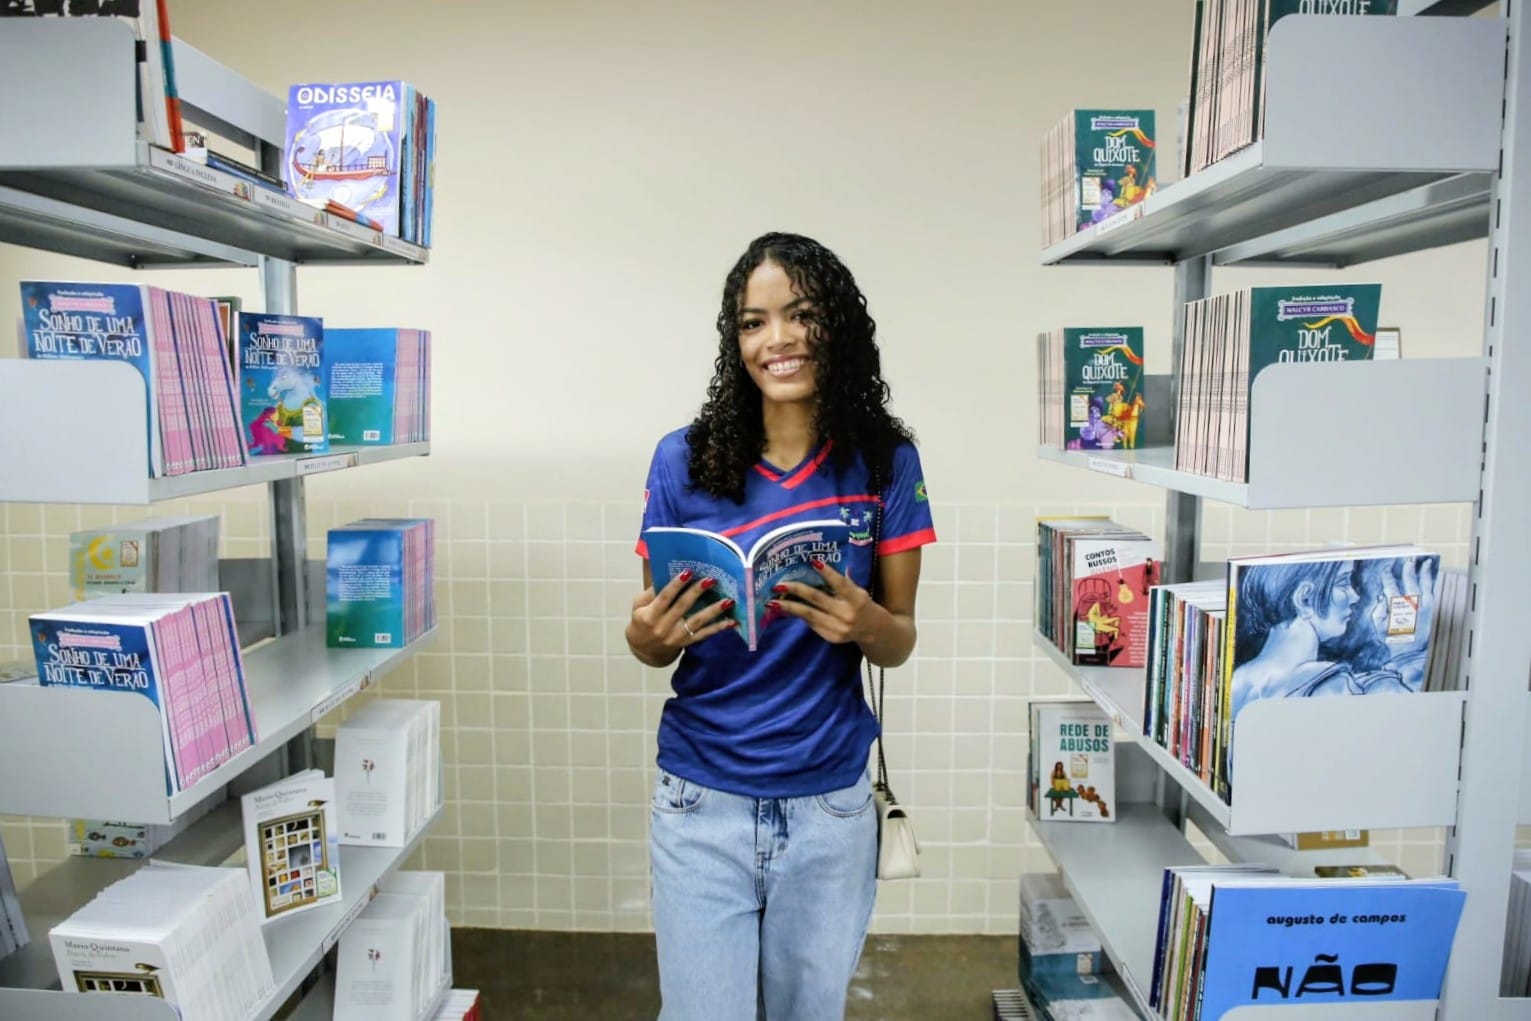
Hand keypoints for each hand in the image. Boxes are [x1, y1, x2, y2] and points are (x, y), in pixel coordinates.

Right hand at [627, 569, 736, 660]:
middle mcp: (663, 627)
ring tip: (728, 600)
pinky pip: (704, 635)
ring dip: (713, 611)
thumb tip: (666, 573)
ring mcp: (676, 637)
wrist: (643, 649)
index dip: (675, 585)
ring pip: (697, 622)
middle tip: (711, 579)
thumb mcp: (638, 605)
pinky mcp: (686, 642)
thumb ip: (651, 591)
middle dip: (697, 592)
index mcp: (649, 615)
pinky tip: (732, 621)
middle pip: (682, 607)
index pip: (664, 598)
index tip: (688, 572)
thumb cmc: (641, 620)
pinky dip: (719, 628)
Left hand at [768, 559, 880, 645]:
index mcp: (856, 599)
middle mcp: (846, 614)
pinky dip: (797, 615)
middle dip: (796, 590)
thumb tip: (822, 565)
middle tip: (778, 584)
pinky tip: (785, 609)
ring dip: (789, 607)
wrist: (873, 631)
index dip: (827, 573)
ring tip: (772, 602)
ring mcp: (837, 628)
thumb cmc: (863, 605)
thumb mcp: (859, 591)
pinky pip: (811, 623)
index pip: (840, 584)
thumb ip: (843, 581)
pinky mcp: (830, 637)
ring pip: (809, 614)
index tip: (813, 561)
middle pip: (818, 599)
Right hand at [1378, 555, 1437, 672]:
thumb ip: (1379, 610)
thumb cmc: (1391, 640)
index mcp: (1397, 607)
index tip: (1387, 570)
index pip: (1391, 587)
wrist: (1409, 654)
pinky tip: (1430, 576)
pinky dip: (1431, 582)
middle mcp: (1412, 604)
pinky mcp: (1431, 610)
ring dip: (1424, 572)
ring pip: (1424, 584)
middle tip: (1408, 560)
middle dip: (1408, 570)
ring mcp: (1424, 606)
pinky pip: (1431, 591)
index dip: (1388, 577)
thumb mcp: (1378, 626)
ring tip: (1425, 562)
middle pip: (1410, 581)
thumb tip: (1382, 598)